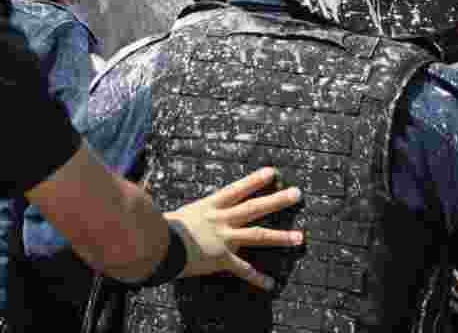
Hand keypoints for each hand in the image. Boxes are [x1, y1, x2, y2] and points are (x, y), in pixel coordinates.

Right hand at [164, 166, 303, 289]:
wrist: (158, 243)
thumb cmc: (162, 227)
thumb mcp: (178, 212)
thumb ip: (188, 211)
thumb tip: (174, 203)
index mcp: (210, 206)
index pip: (237, 189)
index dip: (255, 180)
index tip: (273, 172)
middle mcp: (221, 219)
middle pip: (255, 207)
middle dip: (277, 200)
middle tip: (297, 194)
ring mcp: (224, 238)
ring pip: (257, 235)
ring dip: (281, 237)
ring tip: (300, 237)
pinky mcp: (222, 258)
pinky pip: (243, 269)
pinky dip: (257, 278)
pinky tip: (271, 284)